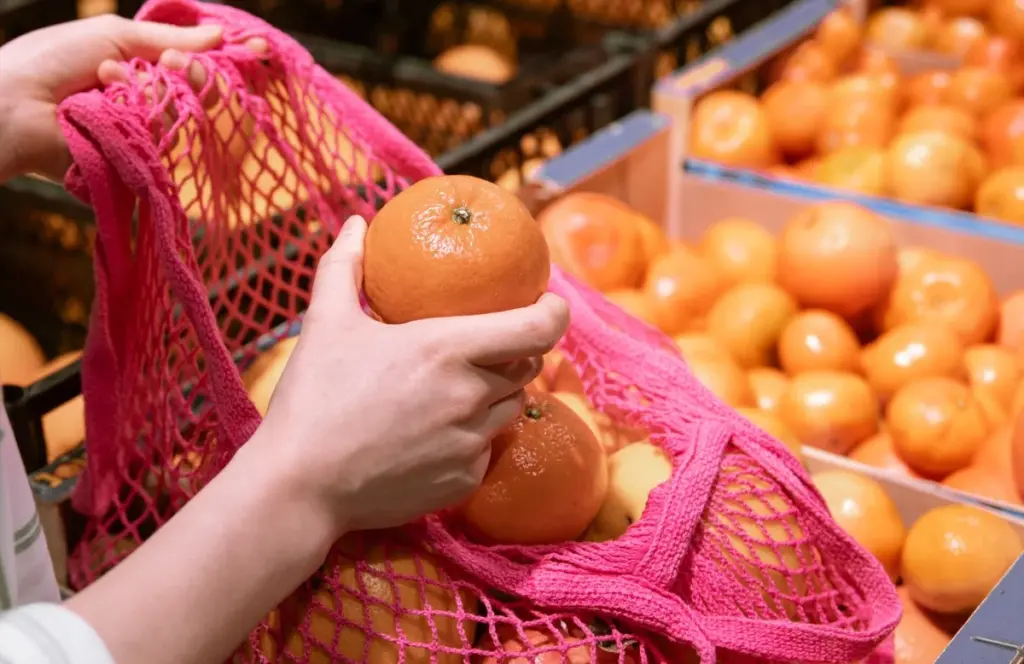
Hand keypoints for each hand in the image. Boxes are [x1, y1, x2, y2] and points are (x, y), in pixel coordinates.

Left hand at [0, 15, 240, 181]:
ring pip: (186, 111)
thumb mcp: (116, 35)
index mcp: (142, 62)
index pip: (197, 59)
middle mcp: (149, 95)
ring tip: (110, 79)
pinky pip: (168, 137)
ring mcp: (147, 127)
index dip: (229, 56)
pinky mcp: (142, 157)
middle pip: (200, 86)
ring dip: (153, 90)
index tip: (260, 51)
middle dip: (188, 70)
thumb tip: (219, 35)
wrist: (14, 108)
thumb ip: (171, 39)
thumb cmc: (53, 62)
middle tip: (164, 63)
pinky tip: (113, 107)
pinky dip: (143, 115)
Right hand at [245, 215, 568, 540]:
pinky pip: (487, 450)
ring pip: (510, 409)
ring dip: (496, 394)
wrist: (299, 487)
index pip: (538, 327)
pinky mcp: (465, 482)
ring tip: (455, 389)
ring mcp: (471, 444)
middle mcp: (471, 396)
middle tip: (488, 345)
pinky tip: (432, 434)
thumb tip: (355, 223)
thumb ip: (345, 266)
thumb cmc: (313, 399)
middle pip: (527, 366)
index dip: (555, 312)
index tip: (549, 303)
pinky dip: (472, 438)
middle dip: (518, 351)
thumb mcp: (326, 322)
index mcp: (447, 349)